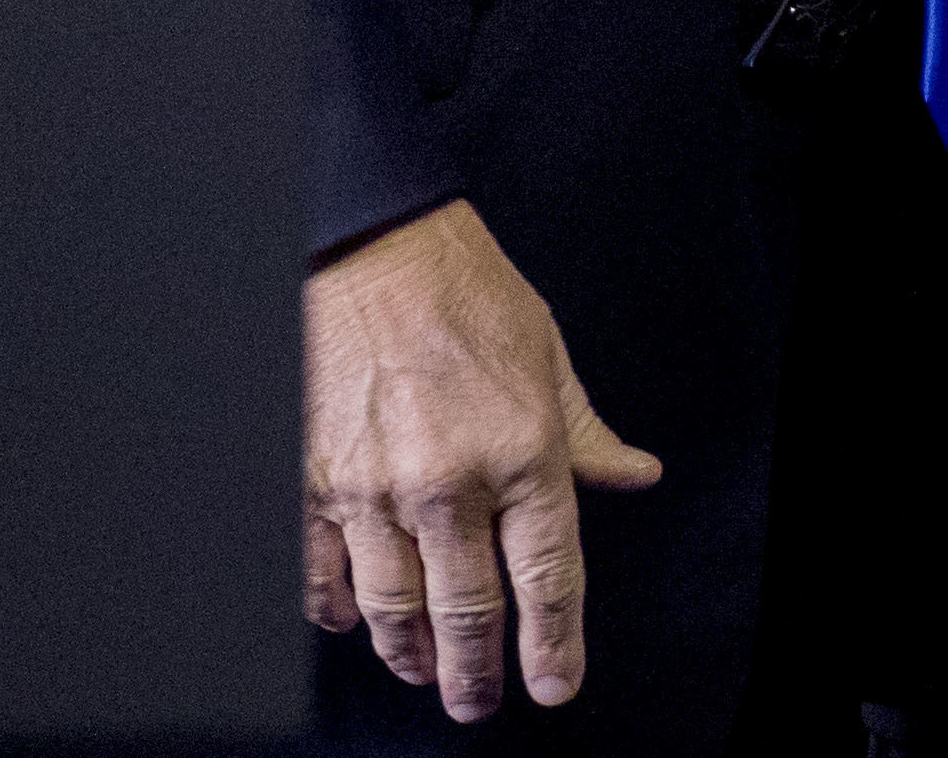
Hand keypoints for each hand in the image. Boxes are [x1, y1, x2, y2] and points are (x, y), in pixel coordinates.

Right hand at [302, 199, 662, 719]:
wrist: (372, 247)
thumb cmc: (464, 293)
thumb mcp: (548, 358)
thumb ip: (587, 435)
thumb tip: (634, 475)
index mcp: (522, 451)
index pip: (547, 578)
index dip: (553, 646)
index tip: (553, 684)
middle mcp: (449, 482)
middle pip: (467, 614)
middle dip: (476, 674)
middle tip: (479, 701)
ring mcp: (374, 488)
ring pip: (393, 609)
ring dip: (410, 654)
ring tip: (423, 671)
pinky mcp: (313, 481)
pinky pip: (321, 575)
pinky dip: (336, 611)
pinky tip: (351, 619)